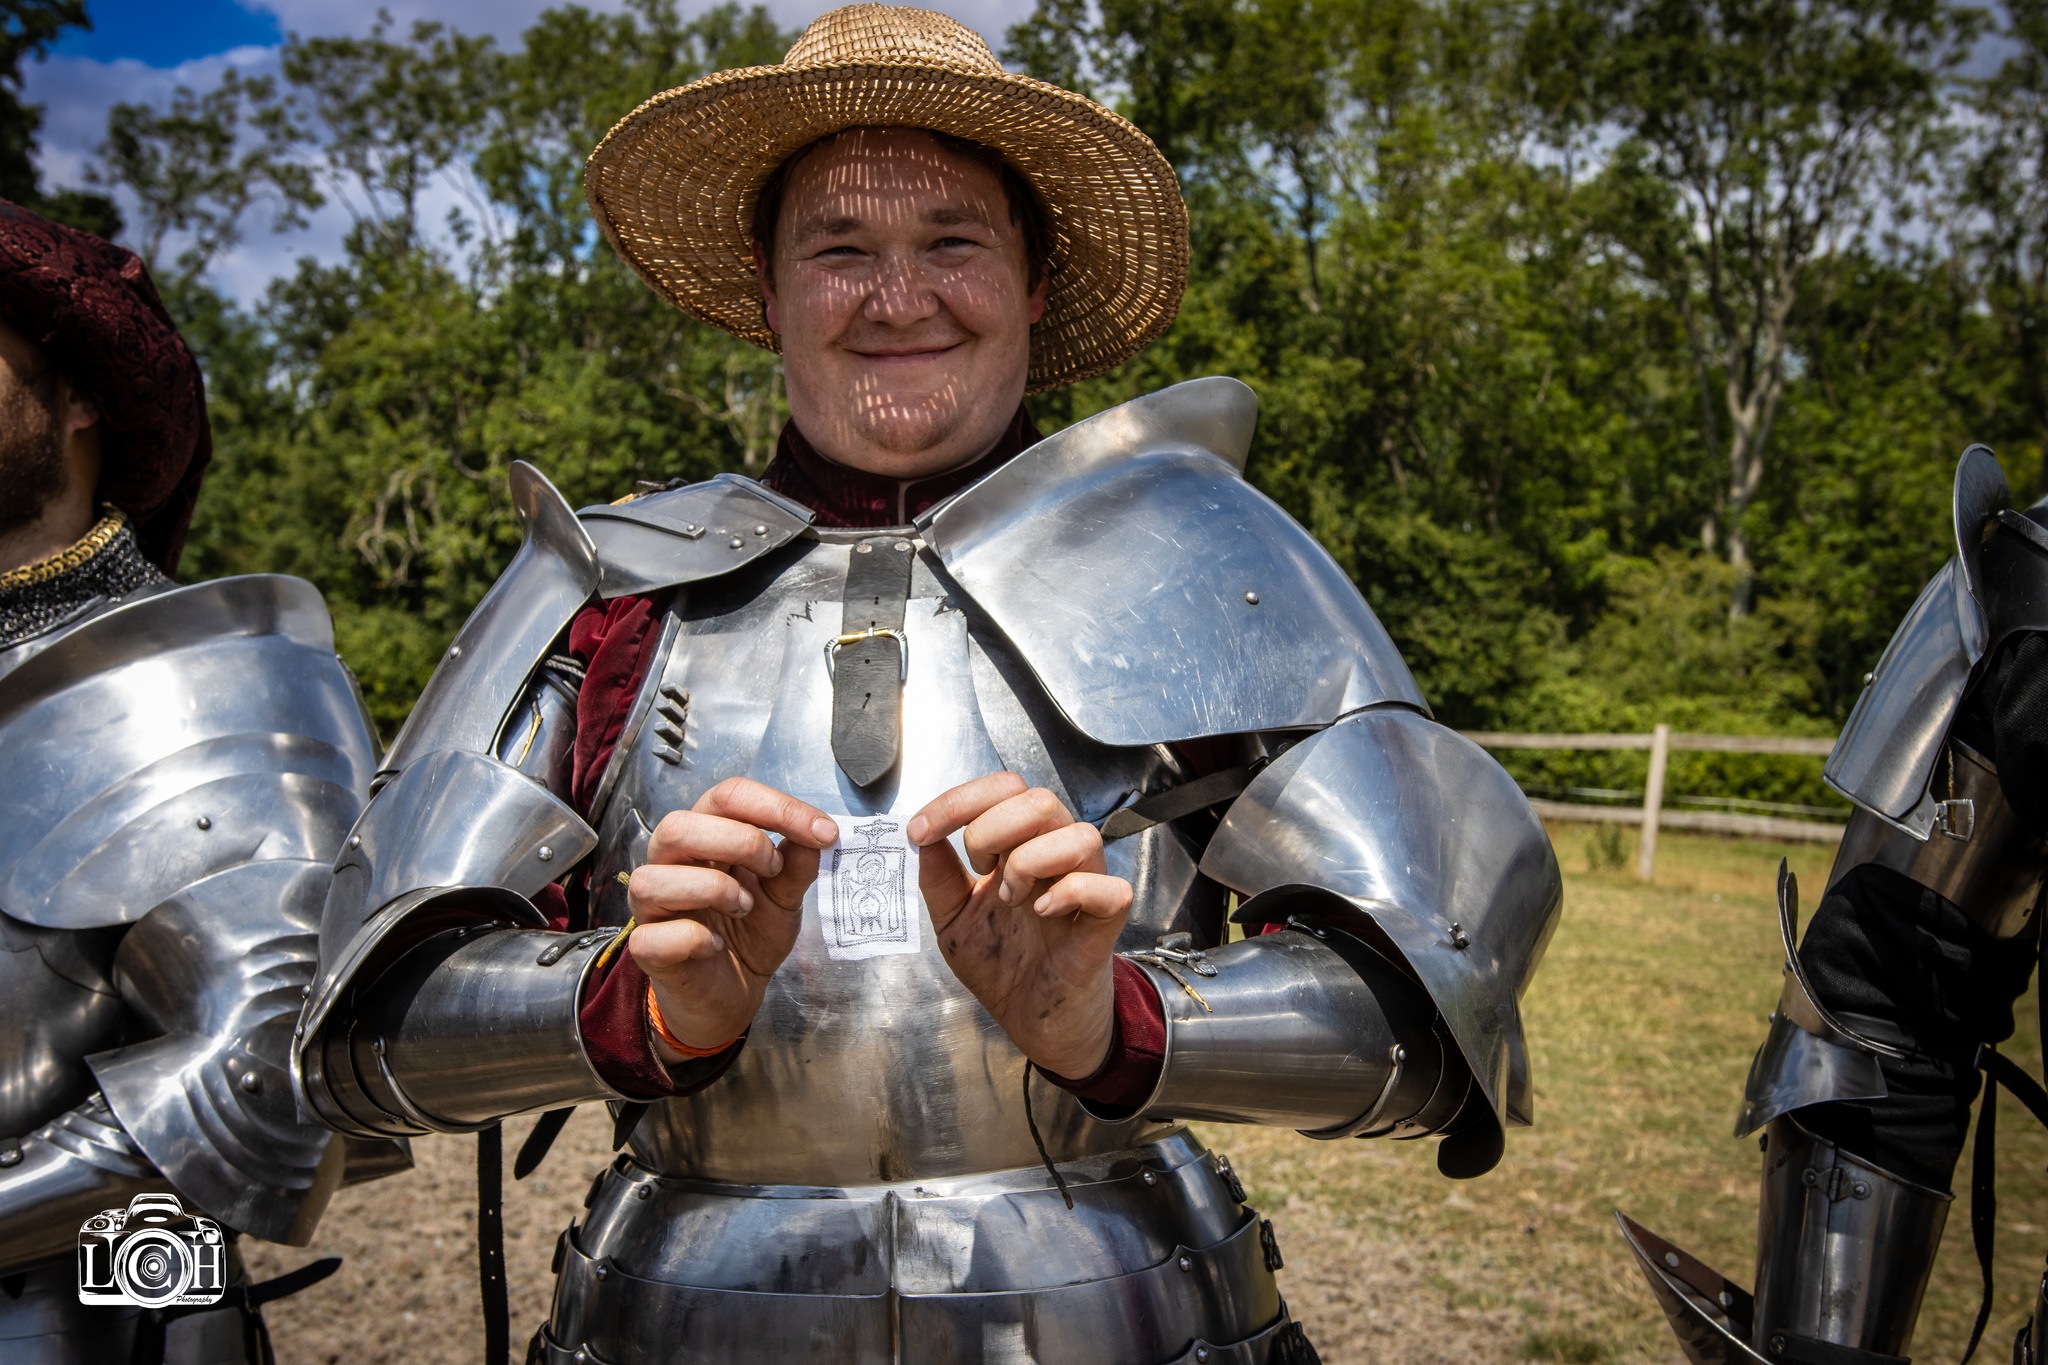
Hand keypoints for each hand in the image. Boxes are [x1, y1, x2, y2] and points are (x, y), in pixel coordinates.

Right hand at [626, 777, 837, 1060]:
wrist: (735, 993)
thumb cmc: (750, 933)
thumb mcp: (785, 896)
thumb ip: (797, 864)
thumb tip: (818, 833)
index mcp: (706, 836)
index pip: (728, 797)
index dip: (776, 807)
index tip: (824, 832)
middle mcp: (671, 863)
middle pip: (679, 826)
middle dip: (739, 841)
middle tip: (774, 868)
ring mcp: (653, 906)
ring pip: (653, 878)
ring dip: (712, 889)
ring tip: (744, 908)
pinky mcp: (646, 948)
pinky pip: (653, 935)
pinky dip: (693, 938)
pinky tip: (715, 946)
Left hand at [909, 773, 1133, 1080]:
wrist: (1030, 1021)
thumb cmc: (1001, 965)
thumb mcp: (952, 919)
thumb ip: (937, 877)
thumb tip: (921, 835)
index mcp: (1018, 845)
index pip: (1003, 789)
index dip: (960, 800)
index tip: (920, 831)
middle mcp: (1054, 856)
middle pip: (1040, 800)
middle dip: (992, 828)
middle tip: (976, 870)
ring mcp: (1084, 887)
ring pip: (1081, 834)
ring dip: (1031, 861)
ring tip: (1011, 898)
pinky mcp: (1106, 923)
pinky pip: (1110, 889)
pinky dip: (1072, 893)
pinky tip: (1042, 912)